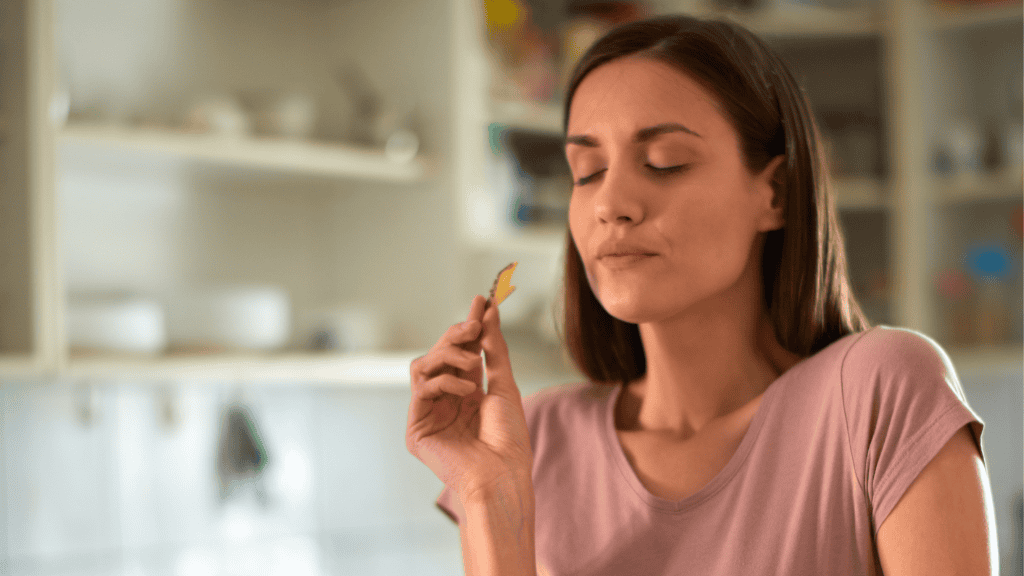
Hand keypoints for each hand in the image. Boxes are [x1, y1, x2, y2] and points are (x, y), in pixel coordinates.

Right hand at [406, 295, 532, 502]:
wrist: (503, 475)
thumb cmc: (509, 439)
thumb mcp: (504, 384)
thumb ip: (494, 347)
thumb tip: (488, 311)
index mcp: (465, 393)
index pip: (461, 351)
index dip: (469, 326)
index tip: (481, 299)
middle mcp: (444, 401)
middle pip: (438, 354)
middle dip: (456, 335)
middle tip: (473, 326)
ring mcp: (428, 414)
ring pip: (423, 365)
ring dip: (448, 355)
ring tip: (474, 364)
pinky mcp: (416, 429)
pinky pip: (421, 388)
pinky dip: (444, 381)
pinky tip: (467, 391)